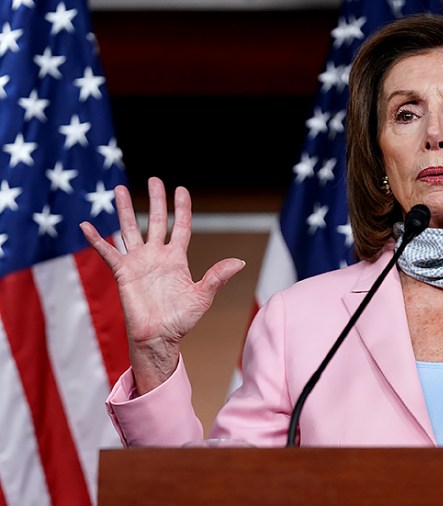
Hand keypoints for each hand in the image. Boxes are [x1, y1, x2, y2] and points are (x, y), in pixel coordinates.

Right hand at [80, 177, 244, 393]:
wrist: (159, 338)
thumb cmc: (182, 320)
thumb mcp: (203, 296)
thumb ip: (218, 277)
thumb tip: (240, 262)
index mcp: (178, 259)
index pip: (181, 227)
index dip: (182, 209)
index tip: (181, 190)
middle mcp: (157, 256)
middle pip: (157, 221)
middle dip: (156, 201)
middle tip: (154, 179)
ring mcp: (139, 262)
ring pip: (130, 229)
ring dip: (125, 210)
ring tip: (121, 189)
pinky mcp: (123, 273)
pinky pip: (107, 252)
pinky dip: (96, 240)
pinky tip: (86, 225)